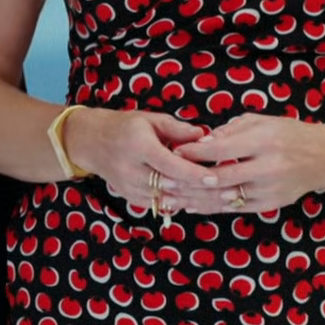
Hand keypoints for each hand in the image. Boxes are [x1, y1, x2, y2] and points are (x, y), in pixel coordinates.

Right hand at [60, 107, 213, 218]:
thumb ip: (178, 129)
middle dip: (204, 191)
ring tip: (223, 199)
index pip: (172, 166)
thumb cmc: (126, 126)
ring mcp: (130, 188)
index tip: (217, 177)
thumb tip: (206, 135)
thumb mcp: (151, 119)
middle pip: (174, 187)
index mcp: (139, 147)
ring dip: (197, 201)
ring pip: (169, 200)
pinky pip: (161, 204)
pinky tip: (203, 202)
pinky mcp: (132, 198)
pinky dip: (182, 203)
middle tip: (231, 192)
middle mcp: (133, 171)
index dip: (195, 173)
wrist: (92, 142)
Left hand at [166, 114, 324, 214]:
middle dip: (188, 179)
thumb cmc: (288, 134)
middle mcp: (267, 167)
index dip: (195, 152)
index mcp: (264, 140)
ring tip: (169, 196)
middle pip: (220, 177)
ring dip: (194, 198)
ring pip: (224, 197)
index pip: (222, 148)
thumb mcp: (262, 121)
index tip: (173, 151)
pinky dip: (211, 207)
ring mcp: (269, 189)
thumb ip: (231, 130)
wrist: (324, 159)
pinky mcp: (269, 204)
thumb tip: (200, 141)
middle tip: (163, 179)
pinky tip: (191, 205)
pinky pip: (234, 208)